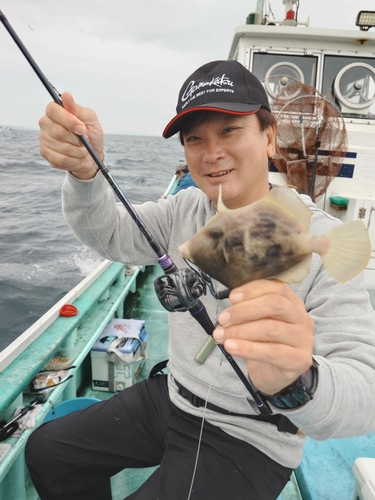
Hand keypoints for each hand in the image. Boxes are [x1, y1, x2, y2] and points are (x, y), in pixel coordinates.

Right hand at [39, 92, 103, 179]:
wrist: (92, 154)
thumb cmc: (91, 133)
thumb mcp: (90, 119)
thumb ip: (78, 109)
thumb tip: (66, 95)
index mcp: (55, 111)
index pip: (53, 110)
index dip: (68, 120)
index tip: (82, 128)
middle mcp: (46, 124)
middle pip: (58, 131)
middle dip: (77, 139)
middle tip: (86, 141)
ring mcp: (44, 139)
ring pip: (61, 147)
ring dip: (78, 150)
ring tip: (84, 149)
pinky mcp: (46, 154)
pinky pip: (61, 159)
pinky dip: (74, 160)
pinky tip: (78, 157)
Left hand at [213, 280, 314, 395]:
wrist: (273, 374)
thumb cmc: (264, 343)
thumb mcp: (256, 321)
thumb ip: (248, 309)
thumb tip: (230, 304)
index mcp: (292, 302)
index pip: (276, 287)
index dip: (252, 290)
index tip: (232, 297)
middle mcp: (301, 318)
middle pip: (274, 305)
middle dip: (244, 310)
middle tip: (223, 319)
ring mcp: (303, 339)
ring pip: (270, 329)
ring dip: (240, 331)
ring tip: (221, 336)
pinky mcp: (299, 360)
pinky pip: (271, 352)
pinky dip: (247, 349)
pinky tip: (232, 347)